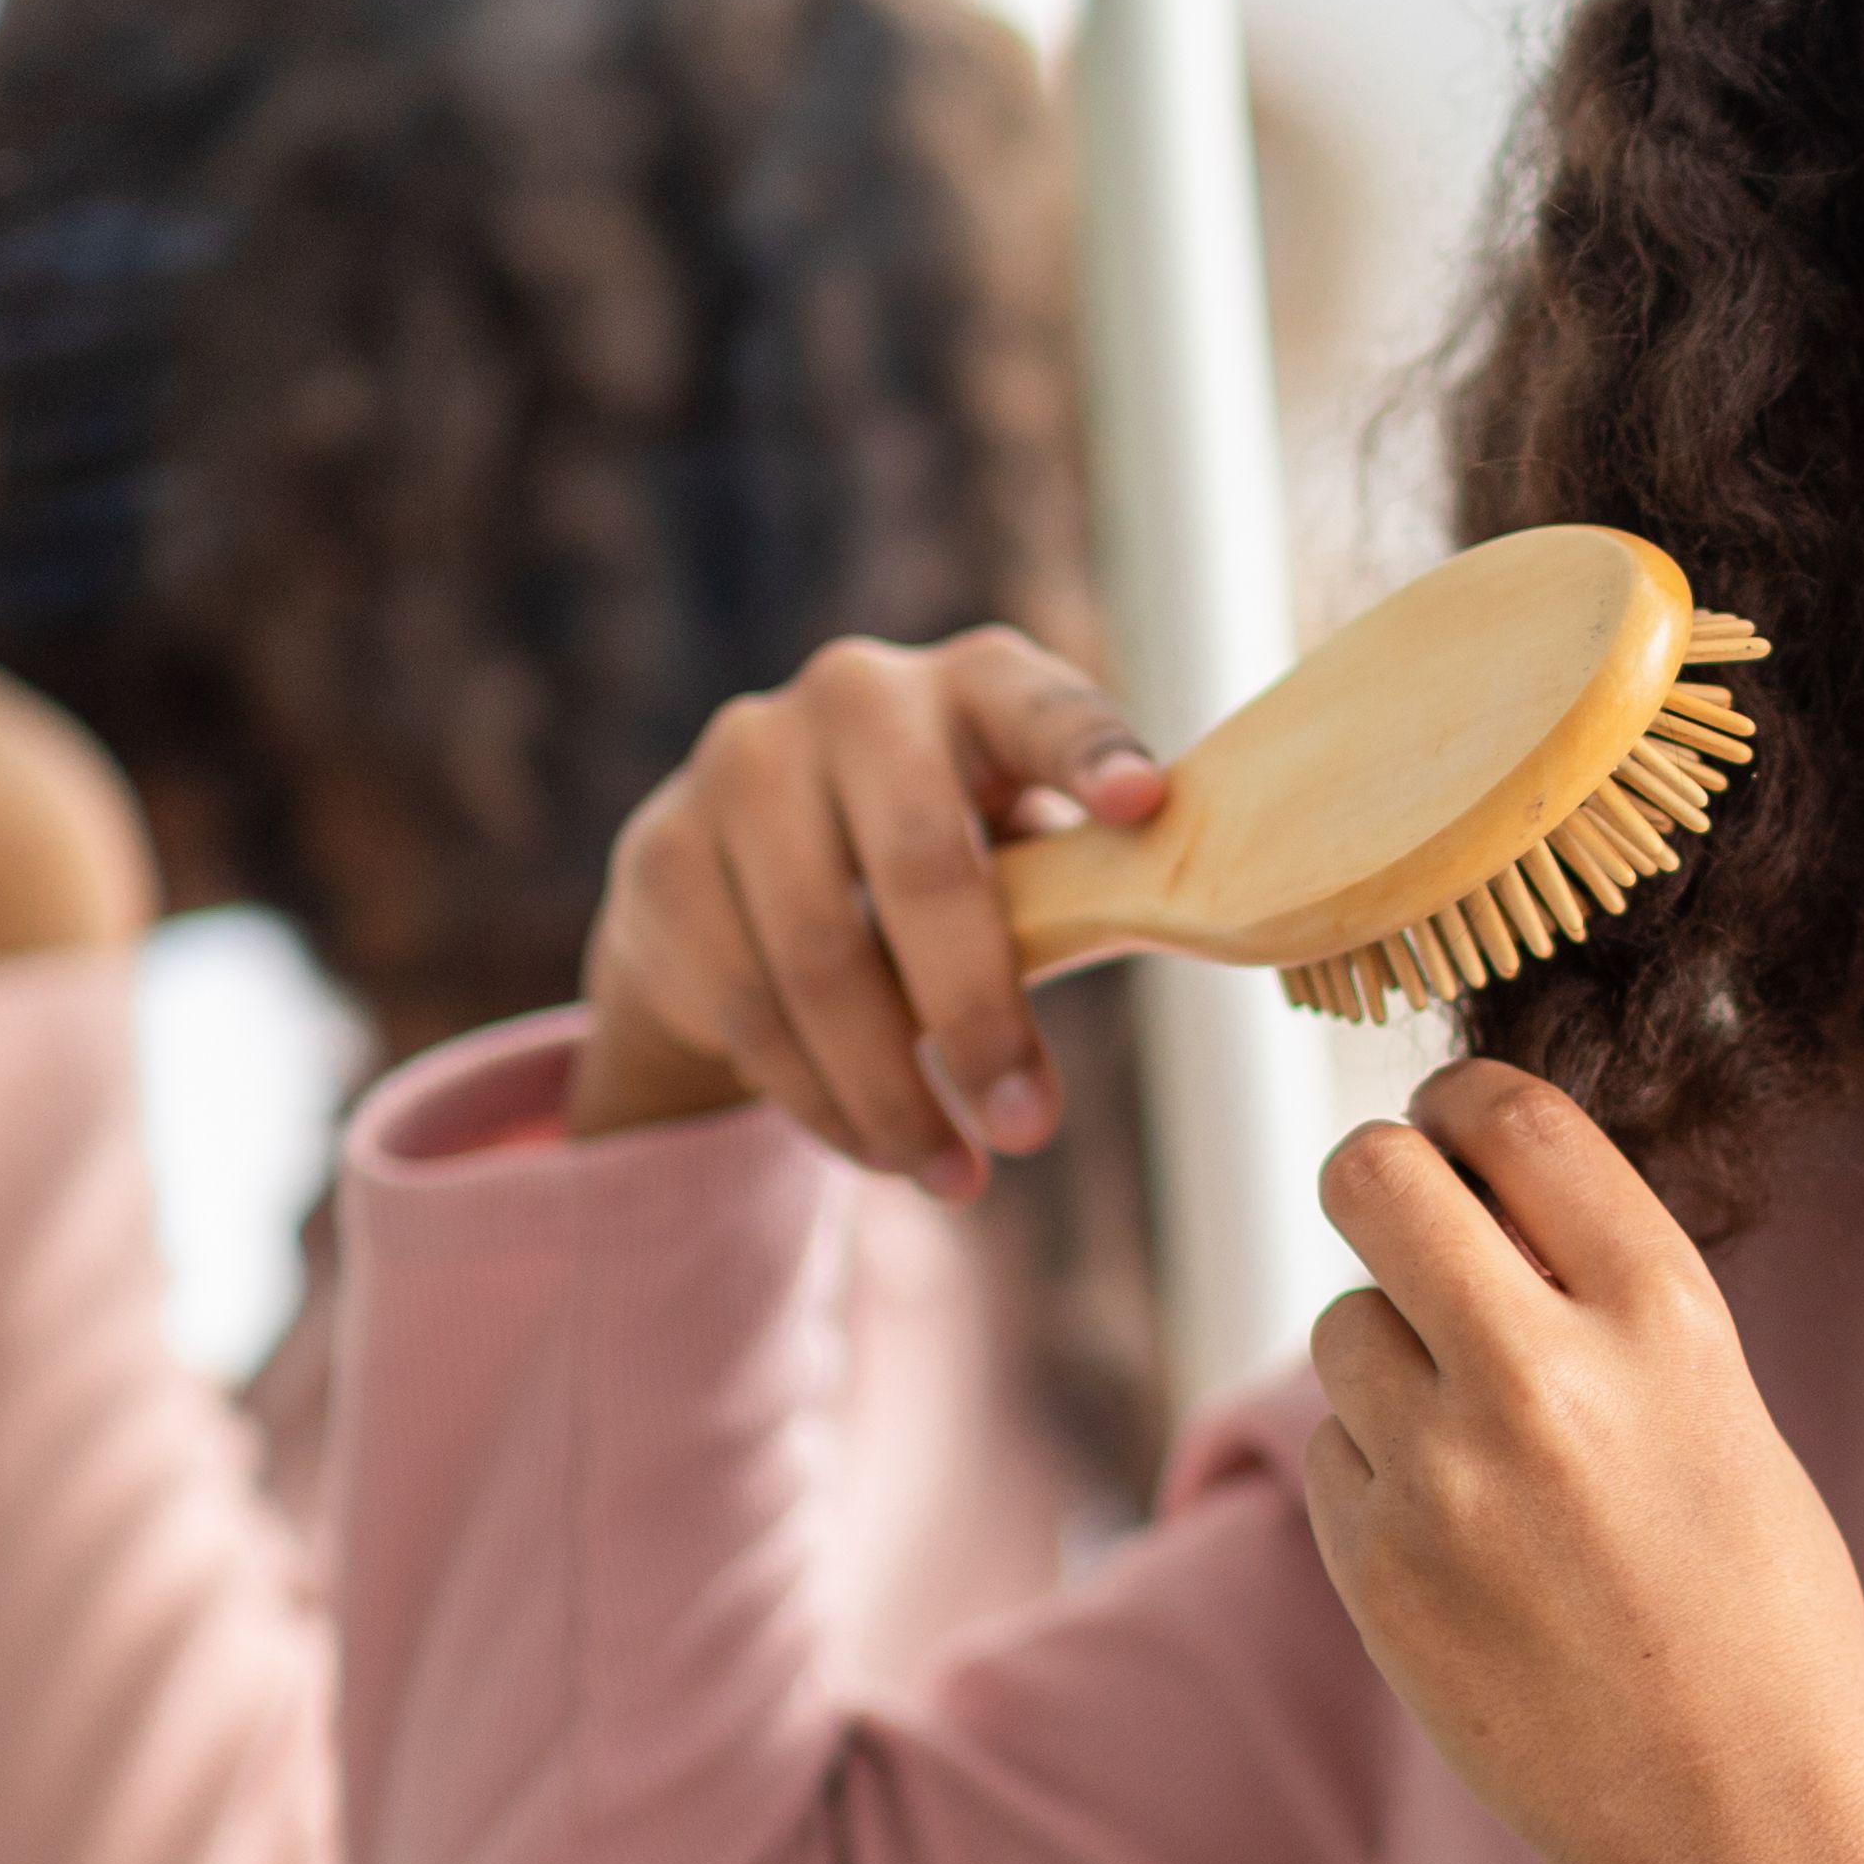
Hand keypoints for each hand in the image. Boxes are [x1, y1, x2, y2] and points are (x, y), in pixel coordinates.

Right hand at [571, 623, 1169, 1187]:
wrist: (735, 872)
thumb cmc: (937, 866)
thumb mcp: (1014, 854)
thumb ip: (1082, 882)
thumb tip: (1199, 931)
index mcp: (974, 684)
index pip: (1040, 706)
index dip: (1090, 754)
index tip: (1147, 806)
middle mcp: (852, 696)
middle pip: (920, 863)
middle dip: (980, 1014)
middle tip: (1033, 1130)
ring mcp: (741, 768)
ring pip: (822, 961)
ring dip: (896, 1092)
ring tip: (962, 1180)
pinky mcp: (664, 857)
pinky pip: (752, 1008)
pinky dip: (826, 1100)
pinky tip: (881, 1151)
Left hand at [1301, 1063, 1863, 1863]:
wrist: (1738, 1821)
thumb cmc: (1757, 1613)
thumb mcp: (1722, 1412)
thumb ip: (1605, 1301)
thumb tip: (1480, 1196)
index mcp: (1666, 1318)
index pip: (1516, 1120)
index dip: (1463, 1105)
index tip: (1453, 1128)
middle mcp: (1545, 1377)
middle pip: (1372, 1179)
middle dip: (1378, 1181)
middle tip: (1401, 1218)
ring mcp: (1444, 1477)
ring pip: (1344, 1326)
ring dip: (1387, 1355)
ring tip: (1474, 1442)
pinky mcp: (1374, 1568)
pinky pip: (1328, 1451)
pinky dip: (1375, 1471)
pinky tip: (1460, 1540)